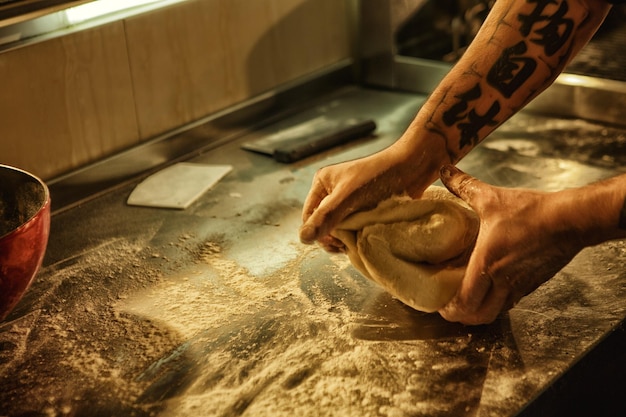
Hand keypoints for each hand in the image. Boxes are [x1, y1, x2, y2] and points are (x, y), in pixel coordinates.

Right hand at [299, 147, 425, 251]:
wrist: (412, 168)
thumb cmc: (378, 176)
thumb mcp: (348, 198)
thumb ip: (326, 217)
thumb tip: (303, 239)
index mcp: (322, 184)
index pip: (309, 216)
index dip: (318, 232)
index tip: (336, 240)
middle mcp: (332, 193)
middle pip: (322, 225)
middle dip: (332, 237)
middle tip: (346, 244)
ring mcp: (348, 202)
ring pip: (338, 229)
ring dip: (345, 238)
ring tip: (357, 240)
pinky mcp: (363, 210)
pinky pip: (353, 228)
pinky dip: (356, 235)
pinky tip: (364, 238)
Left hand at [437, 165, 584, 324]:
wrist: (571, 219)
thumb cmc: (531, 211)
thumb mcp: (492, 198)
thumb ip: (465, 186)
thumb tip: (445, 172)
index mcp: (487, 265)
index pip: (465, 303)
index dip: (449, 309)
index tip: (437, 303)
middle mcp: (503, 281)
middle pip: (480, 316)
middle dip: (462, 317)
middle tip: (450, 306)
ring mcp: (521, 285)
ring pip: (497, 311)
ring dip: (480, 311)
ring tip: (467, 298)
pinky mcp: (534, 283)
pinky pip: (512, 300)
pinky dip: (497, 301)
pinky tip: (491, 287)